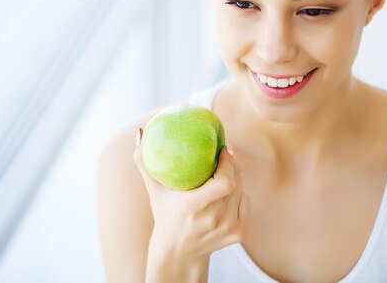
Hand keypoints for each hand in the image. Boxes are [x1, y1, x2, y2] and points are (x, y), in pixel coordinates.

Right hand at [133, 127, 249, 261]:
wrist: (178, 253)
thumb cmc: (165, 215)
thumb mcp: (154, 190)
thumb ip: (144, 162)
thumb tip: (140, 132)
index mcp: (194, 206)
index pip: (225, 182)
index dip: (229, 163)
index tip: (223, 149)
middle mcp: (214, 218)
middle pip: (236, 181)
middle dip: (233, 164)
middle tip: (224, 154)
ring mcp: (229, 228)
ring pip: (242, 190)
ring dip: (236, 177)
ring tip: (225, 170)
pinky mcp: (239, 233)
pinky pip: (246, 202)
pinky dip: (240, 193)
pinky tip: (228, 191)